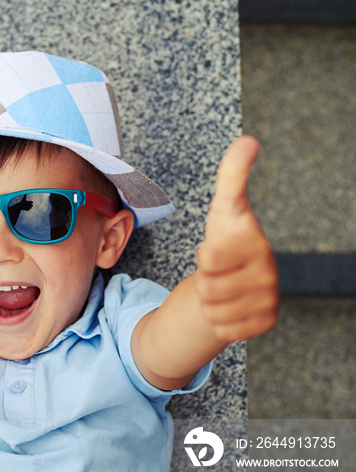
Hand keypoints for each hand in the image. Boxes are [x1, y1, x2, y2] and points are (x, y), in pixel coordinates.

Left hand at [195, 136, 278, 342]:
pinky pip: (222, 329)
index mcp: (256, 245)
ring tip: (222, 288)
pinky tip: (229, 307)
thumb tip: (248, 140)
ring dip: (209, 302)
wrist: (235, 282)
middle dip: (204, 281)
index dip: (203, 255)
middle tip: (217, 273)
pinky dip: (218, 321)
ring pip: (212, 311)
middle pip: (207, 287)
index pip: (209, 257)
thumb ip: (233, 176)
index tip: (215, 250)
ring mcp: (268, 301)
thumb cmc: (227, 242)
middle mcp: (268, 274)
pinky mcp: (263, 324)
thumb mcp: (225, 209)